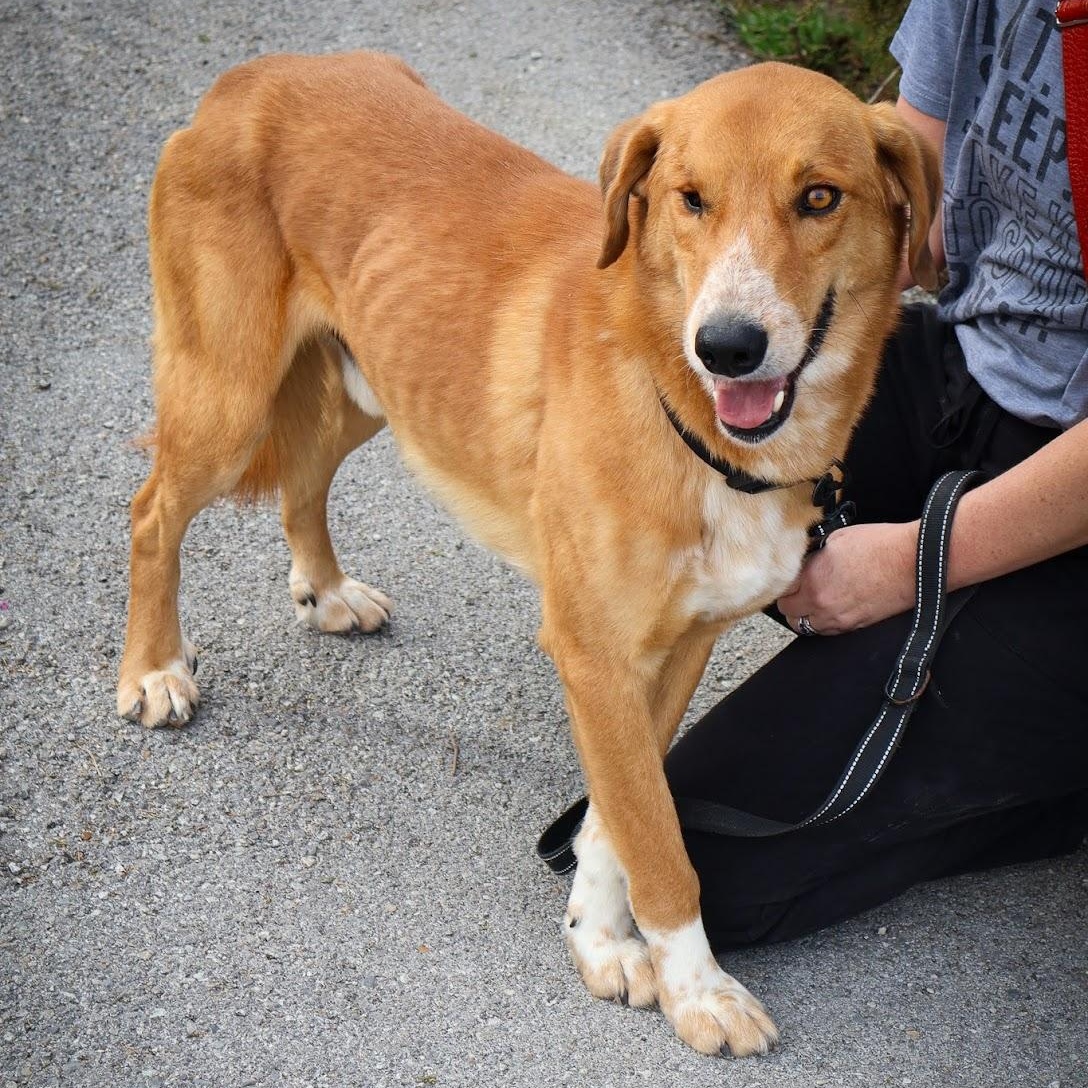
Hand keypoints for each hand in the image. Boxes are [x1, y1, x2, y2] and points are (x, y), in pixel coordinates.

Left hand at [777, 521, 917, 635]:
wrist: (916, 561)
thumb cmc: (882, 545)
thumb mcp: (837, 538)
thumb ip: (814, 554)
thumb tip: (805, 558)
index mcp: (812, 579)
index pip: (781, 589)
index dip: (784, 581)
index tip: (790, 574)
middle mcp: (821, 604)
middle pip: (788, 612)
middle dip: (790, 599)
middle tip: (798, 587)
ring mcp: (839, 619)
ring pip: (804, 626)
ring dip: (804, 614)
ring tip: (812, 599)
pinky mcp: (855, 626)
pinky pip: (827, 630)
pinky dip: (823, 621)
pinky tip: (830, 606)